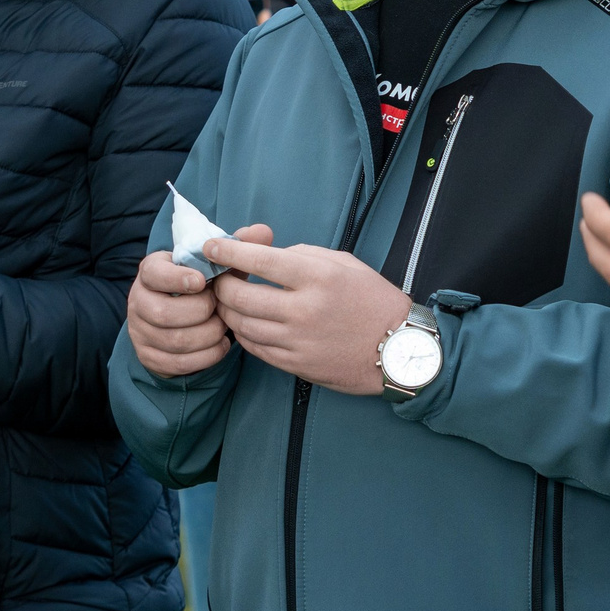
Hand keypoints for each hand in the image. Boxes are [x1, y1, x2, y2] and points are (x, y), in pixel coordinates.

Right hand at [127, 224, 271, 377]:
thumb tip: (263, 231)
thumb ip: (237, 246)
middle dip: (200, 312)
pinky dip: (207, 355)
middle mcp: (139, 301)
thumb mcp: (215, 264)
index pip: (154, 273)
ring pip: (174, 340)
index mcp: (151, 271)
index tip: (202, 281)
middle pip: (164, 313)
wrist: (184, 320)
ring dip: (208, 334)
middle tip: (220, 307)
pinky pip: (179, 363)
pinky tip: (221, 345)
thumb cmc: (202, 286)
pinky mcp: (150, 357)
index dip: (177, 278)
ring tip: (224, 326)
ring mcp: (141, 331)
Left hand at [207, 238, 411, 396]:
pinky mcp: (295, 364)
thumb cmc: (373, 299)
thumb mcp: (345, 263)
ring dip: (227, 310)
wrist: (398, 349)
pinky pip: (254, 348)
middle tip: (218, 277)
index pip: (259, 260)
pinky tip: (244, 322)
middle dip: (220, 284)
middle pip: (240, 296)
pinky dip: (242, 333)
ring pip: (241, 325)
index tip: (211, 246)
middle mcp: (304, 309)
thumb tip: (265, 255)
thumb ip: (303, 254)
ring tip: (227, 300)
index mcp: (318, 277)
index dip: (228, 251)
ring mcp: (298, 341)